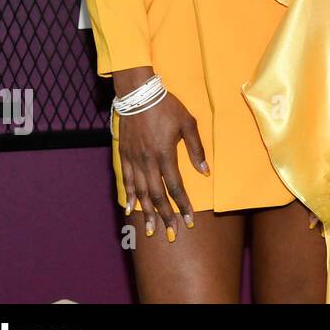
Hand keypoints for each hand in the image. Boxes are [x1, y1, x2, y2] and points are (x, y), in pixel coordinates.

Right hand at [115, 72, 208, 241]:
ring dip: (147, 212)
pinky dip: (130, 195)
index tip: (188, 221)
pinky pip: (127, 180)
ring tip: (151, 229)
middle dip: (165, 216)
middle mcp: (148, 161)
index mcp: (165, 154)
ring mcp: (134, 159)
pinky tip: (131, 208)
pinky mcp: (124, 155)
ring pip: (141, 192)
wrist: (139, 95)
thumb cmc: (167, 107)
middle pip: (157, 195)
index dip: (182, 205)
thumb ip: (196, 149)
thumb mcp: (188, 124)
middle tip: (170, 234)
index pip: (175, 187)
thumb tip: (205, 172)